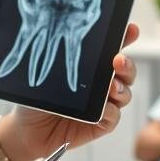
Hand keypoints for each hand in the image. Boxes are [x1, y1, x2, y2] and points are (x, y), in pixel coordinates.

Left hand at [3, 23, 139, 160]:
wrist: (28, 130)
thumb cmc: (37, 100)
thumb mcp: (48, 77)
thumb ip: (64, 64)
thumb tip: (77, 46)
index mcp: (91, 67)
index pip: (112, 49)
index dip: (125, 38)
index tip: (131, 30)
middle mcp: (102, 84)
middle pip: (126, 71)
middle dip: (127, 64)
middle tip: (118, 61)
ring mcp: (104, 104)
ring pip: (125, 93)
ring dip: (122, 88)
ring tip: (111, 87)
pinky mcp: (101, 124)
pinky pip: (114, 116)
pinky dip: (110, 112)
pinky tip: (102, 109)